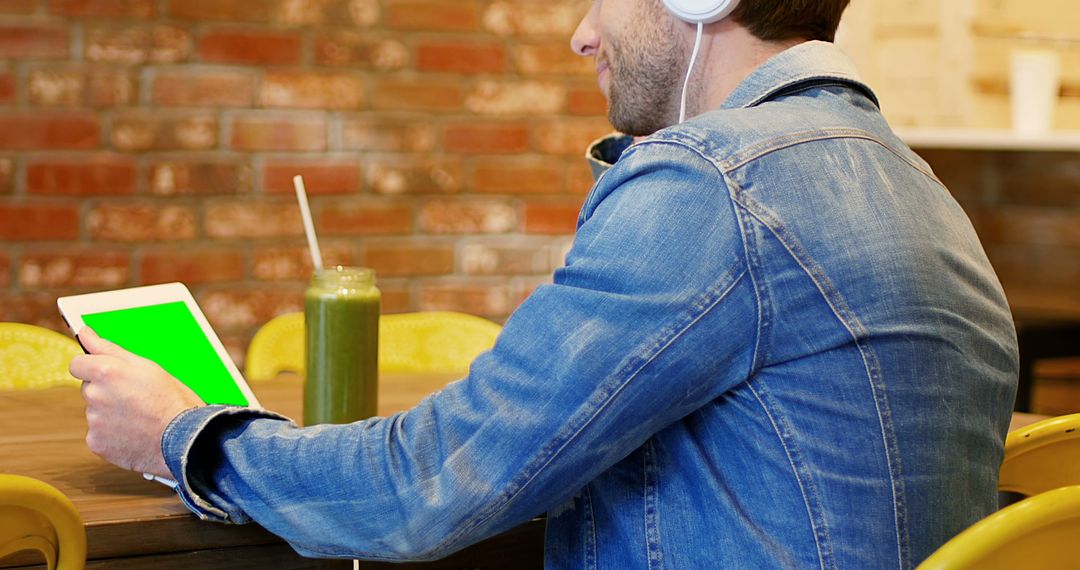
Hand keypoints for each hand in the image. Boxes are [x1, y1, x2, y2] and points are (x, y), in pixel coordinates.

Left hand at [70, 327, 204, 478]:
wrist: (185, 439)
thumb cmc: (172, 399)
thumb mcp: (147, 366)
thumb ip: (109, 349)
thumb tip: (84, 333)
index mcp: (106, 372)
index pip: (77, 364)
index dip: (93, 367)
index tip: (108, 374)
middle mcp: (95, 395)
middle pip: (90, 388)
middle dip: (107, 391)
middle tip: (136, 397)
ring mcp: (94, 421)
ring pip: (96, 412)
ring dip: (111, 413)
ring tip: (140, 417)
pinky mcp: (97, 443)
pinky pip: (99, 434)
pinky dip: (112, 434)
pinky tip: (134, 433)